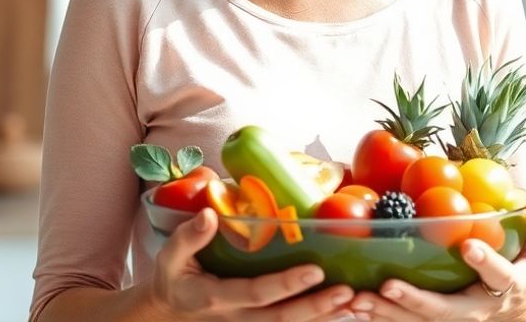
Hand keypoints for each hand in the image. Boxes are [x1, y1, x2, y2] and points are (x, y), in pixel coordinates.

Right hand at [151, 208, 354, 320]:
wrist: (169, 313)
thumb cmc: (173, 279)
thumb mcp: (169, 257)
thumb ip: (188, 237)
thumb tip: (209, 214)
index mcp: (216, 297)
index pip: (257, 293)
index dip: (287, 284)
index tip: (314, 270)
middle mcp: (237, 317)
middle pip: (282, 318)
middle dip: (317, 306)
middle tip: (347, 291)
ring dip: (324, 316)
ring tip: (356, 302)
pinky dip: (318, 321)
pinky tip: (344, 311)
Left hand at [347, 193, 525, 320]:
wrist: (513, 306)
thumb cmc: (523, 266)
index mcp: (506, 284)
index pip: (498, 274)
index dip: (485, 260)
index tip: (469, 244)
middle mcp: (477, 307)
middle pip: (444, 310)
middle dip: (416, 300)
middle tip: (388, 285)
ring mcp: (452, 317)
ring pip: (417, 320)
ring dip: (387, 312)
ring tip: (358, 298)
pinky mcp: (432, 320)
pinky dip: (378, 316)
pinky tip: (352, 306)